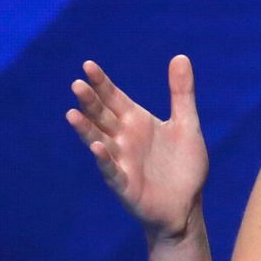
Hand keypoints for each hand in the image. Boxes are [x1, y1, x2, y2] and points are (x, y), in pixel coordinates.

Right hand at [66, 55, 208, 241]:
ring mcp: (122, 161)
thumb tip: (181, 56)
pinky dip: (104, 159)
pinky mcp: (125, 184)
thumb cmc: (183, 164)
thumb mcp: (187, 124)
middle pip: (102, 116)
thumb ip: (181, 92)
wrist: (187, 204)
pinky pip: (112, 170)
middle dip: (90, 101)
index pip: (114, 98)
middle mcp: (124, 139)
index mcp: (136, 121)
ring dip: (86, 129)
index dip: (102, 83)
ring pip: (99, 141)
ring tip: (72, 113)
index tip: (88, 66)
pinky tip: (96, 147)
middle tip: (77, 84)